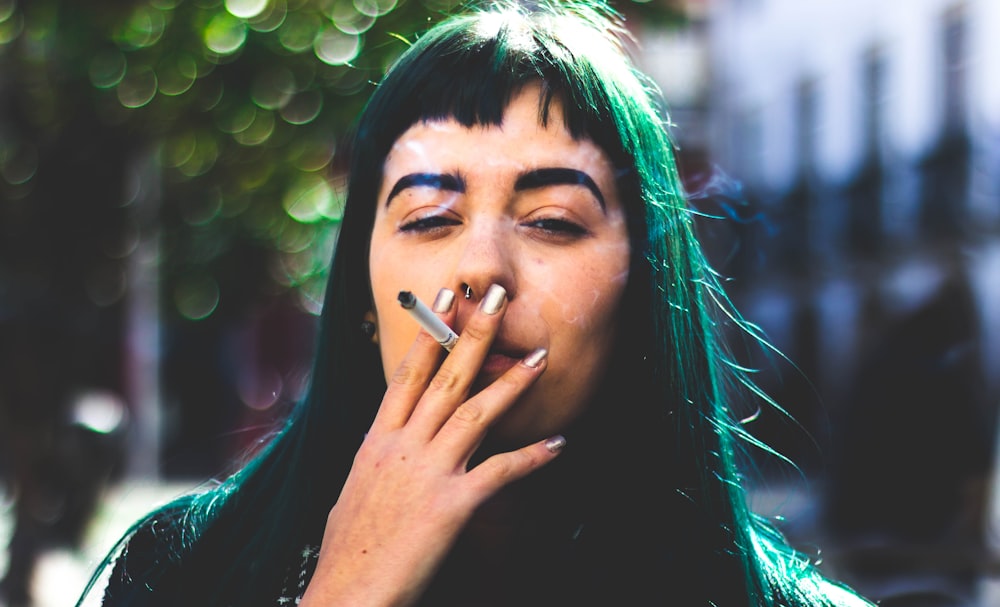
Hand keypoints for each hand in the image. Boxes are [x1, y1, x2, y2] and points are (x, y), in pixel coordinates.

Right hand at [299, 285, 563, 606]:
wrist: (346, 594)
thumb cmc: (349, 549)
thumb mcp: (357, 489)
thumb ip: (379, 458)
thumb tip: (387, 443)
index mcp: (377, 440)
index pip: (406, 374)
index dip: (428, 333)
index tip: (444, 299)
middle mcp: (401, 447)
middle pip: (442, 378)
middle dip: (471, 334)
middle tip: (495, 297)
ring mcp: (427, 473)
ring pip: (474, 412)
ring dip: (510, 383)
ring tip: (540, 357)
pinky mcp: (451, 506)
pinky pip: (499, 472)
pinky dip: (531, 457)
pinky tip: (558, 443)